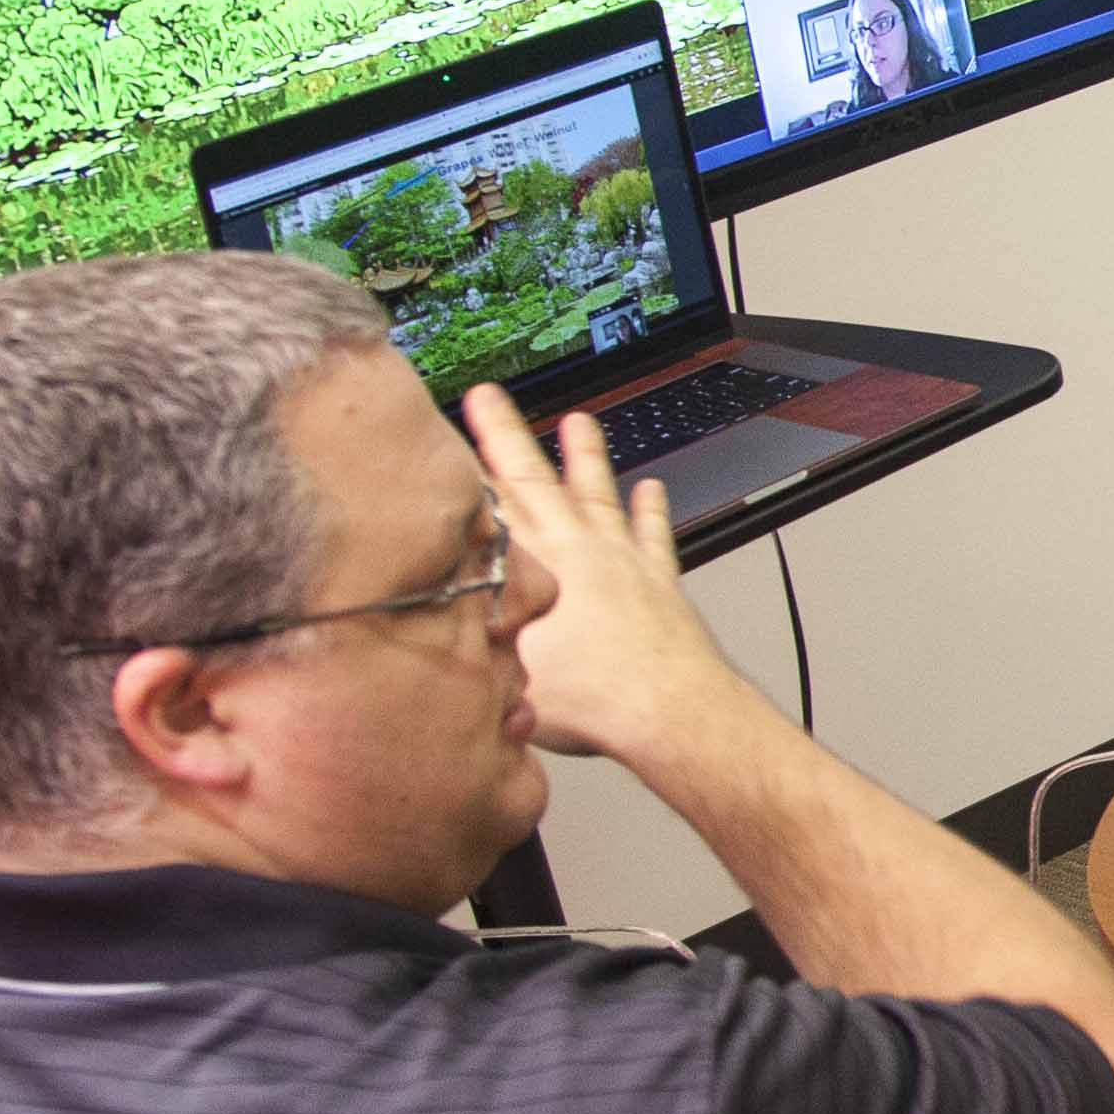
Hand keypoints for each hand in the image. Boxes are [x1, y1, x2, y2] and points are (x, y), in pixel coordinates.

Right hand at [465, 381, 750, 771]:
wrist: (670, 715)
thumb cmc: (593, 701)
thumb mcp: (504, 670)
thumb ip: (472, 633)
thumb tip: (442, 616)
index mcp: (537, 569)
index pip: (489, 504)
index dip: (463, 466)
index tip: (443, 432)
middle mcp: (582, 554)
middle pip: (536, 482)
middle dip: (507, 436)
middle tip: (489, 398)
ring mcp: (624, 564)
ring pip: (599, 495)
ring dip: (585, 458)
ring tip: (579, 423)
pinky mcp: (660, 585)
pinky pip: (654, 536)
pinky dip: (651, 511)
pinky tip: (652, 489)